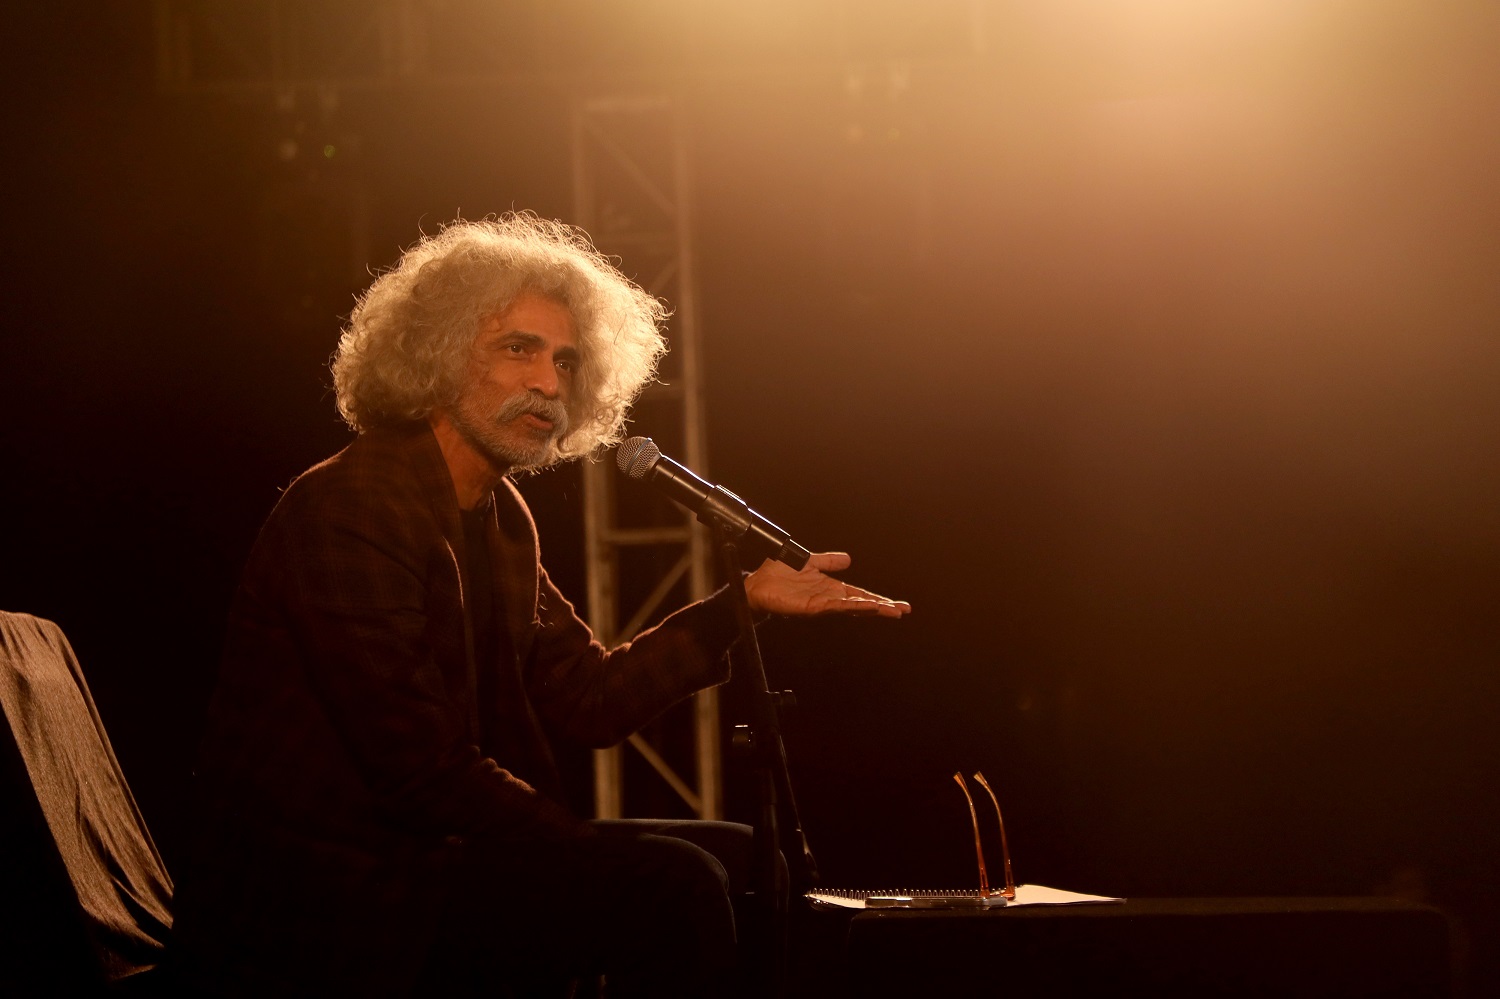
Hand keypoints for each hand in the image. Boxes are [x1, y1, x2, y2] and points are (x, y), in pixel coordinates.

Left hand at [743, 552, 910, 618]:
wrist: (757, 584)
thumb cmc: (778, 575)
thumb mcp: (810, 561)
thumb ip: (829, 561)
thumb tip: (848, 559)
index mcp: (830, 588)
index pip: (860, 595)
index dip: (878, 599)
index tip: (897, 604)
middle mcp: (829, 598)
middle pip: (861, 604)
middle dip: (883, 607)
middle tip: (903, 610)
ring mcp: (821, 604)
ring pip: (852, 607)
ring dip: (871, 608)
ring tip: (890, 609)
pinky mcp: (811, 608)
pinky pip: (834, 607)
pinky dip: (851, 606)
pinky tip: (864, 607)